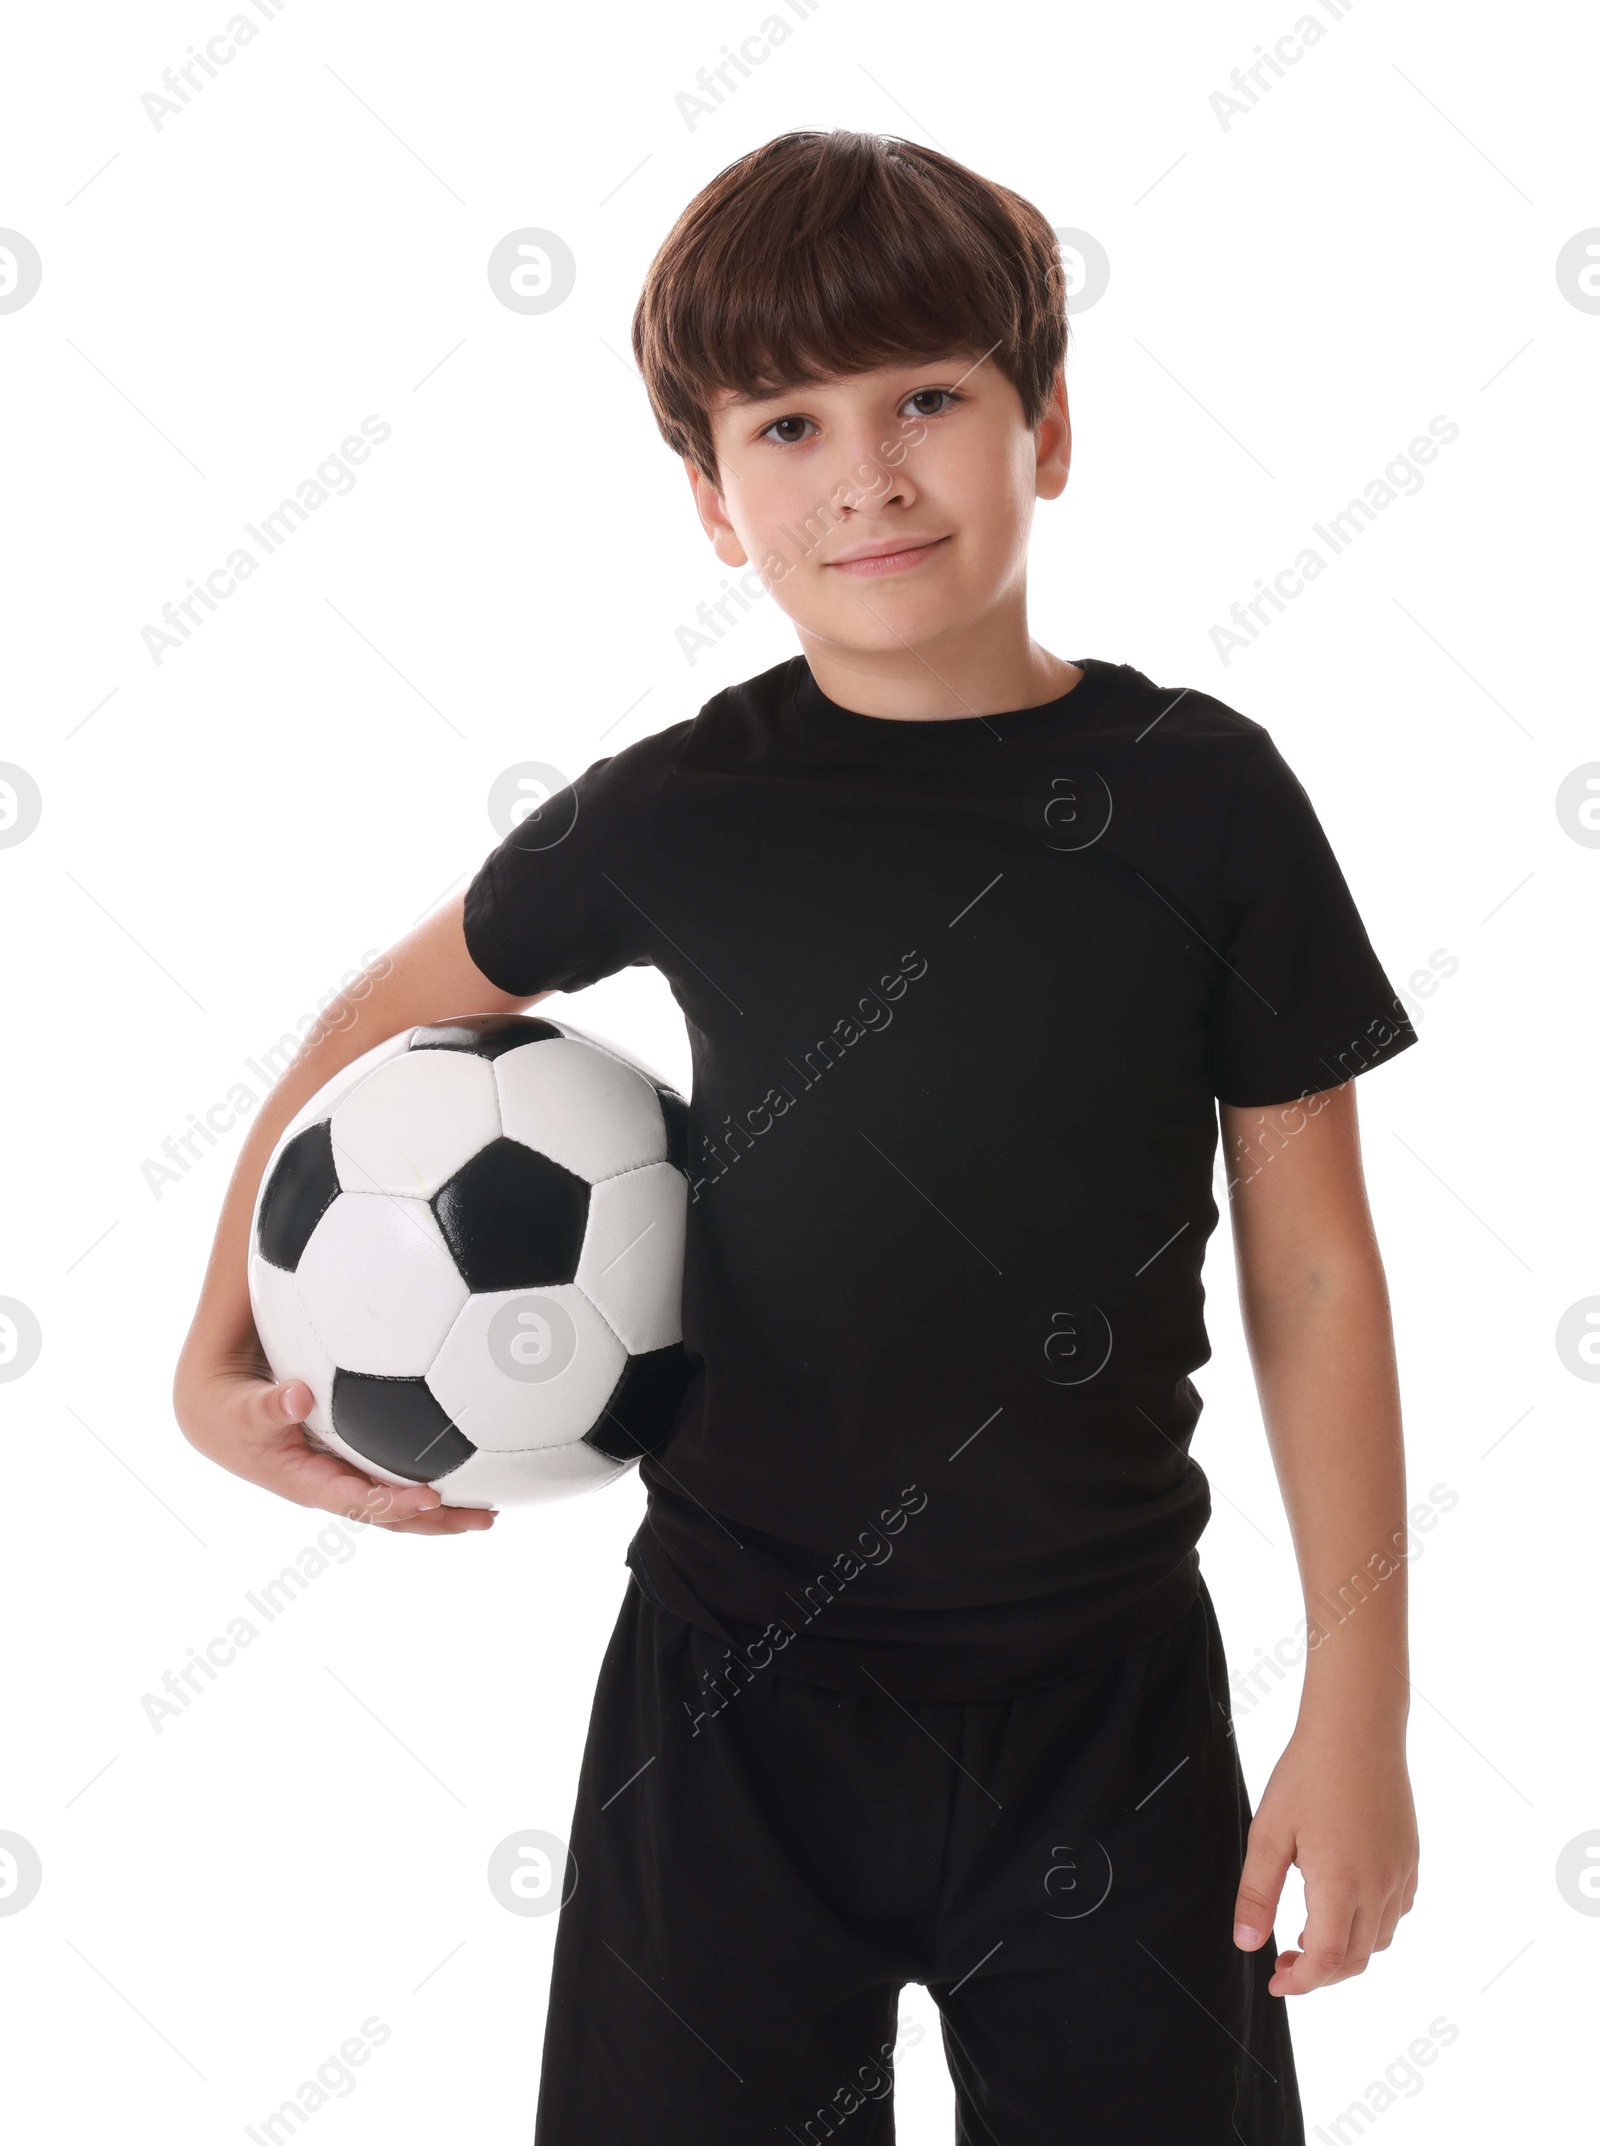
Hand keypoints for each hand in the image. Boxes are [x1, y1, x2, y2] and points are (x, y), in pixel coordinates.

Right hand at [175, 1359, 494, 1534]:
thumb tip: (298, 1394)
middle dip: (438, 1520)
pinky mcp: (351, 1464)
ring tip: (490, 1508)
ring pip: (399, 1502)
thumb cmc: (232, 1411)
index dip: (394, 1503)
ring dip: (443, 1510)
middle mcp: (333, 1487)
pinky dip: (427, 1481)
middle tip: (486, 1516)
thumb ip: (269, 1405)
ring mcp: (344, 1479)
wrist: (218, 1416)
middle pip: (392, 1514)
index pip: (358, 1501)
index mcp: (308, 1483)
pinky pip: (394, 1478)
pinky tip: (468, 1466)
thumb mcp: (243, 1410)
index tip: (432, 1498)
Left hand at [1232, 1716, 1417, 1995]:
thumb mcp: (1269, 1833)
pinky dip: (1371, 1926)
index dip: (1301, 1982)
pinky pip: (1396, 1912)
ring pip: (1380, 1940)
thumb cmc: (1307, 1775)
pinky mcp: (1410, 1858)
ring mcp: (1400, 1873)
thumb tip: (1247, 1944)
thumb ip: (1257, 1893)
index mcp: (1340, 1885)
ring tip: (1309, 1935)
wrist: (1356, 1729)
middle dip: (1320, 1973)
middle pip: (1356, 1959)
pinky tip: (1344, 1904)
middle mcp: (1379, 1887)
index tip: (1275, 1981)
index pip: (1326, 1961)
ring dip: (1347, 1952)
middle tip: (1284, 1962)